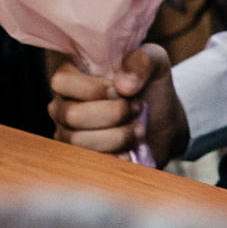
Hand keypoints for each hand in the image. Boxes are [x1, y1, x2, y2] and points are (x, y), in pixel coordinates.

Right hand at [46, 44, 185, 160]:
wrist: (165, 123)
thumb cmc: (151, 87)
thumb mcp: (155, 62)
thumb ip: (141, 61)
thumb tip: (124, 85)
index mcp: (72, 79)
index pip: (61, 82)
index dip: (93, 89)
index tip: (121, 91)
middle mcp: (64, 108)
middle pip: (73, 116)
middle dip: (113, 114)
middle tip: (136, 109)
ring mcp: (68, 137)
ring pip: (80, 142)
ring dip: (118, 137)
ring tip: (139, 131)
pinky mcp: (81, 162)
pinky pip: (89, 165)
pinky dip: (114, 159)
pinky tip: (129, 153)